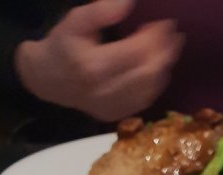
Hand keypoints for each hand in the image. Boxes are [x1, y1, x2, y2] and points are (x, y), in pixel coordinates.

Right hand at [14, 0, 182, 122]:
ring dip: (164, 68)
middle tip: (174, 35)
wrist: (47, 79)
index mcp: (93, 67)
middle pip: (146, 74)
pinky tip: (159, 68)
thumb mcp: (76, 21)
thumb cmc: (63, 45)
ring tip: (171, 48)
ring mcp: (110, 107)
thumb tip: (128, 2)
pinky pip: (143, 101)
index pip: (135, 52)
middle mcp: (103, 92)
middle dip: (165, 52)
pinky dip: (155, 84)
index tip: (166, 22)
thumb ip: (101, 10)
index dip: (155, 37)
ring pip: (148, 90)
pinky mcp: (114, 115)